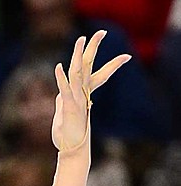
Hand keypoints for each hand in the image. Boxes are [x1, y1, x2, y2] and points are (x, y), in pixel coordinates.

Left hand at [52, 31, 130, 151]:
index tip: (127, 57)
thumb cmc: (69, 137)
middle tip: (102, 32)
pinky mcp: (68, 109)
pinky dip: (61, 79)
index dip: (112, 65)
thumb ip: (63, 103)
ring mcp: (76, 101)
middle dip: (94, 49)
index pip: (99, 75)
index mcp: (84, 96)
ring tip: (81, 39)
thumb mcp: (64, 115)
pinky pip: (65, 91)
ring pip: (78, 74)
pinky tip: (58, 67)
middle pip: (88, 67)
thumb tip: (59, 96)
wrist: (72, 153)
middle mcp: (82, 96)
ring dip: (78, 56)